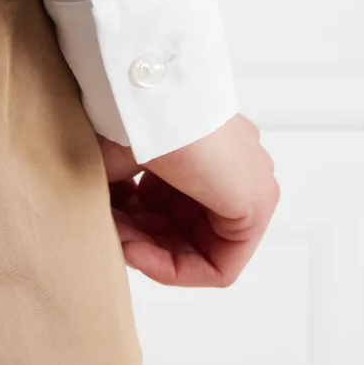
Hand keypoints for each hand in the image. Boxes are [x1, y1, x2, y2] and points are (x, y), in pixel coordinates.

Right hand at [98, 115, 279, 286]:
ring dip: (148, 251)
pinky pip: (220, 265)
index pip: (170, 207)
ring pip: (195, 247)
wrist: (146, 95)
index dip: (133, 224)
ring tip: (118, 239)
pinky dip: (174, 268)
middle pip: (184, 229)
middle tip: (108, 232)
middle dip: (139, 238)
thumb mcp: (115, 163)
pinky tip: (136, 252)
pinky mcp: (258, 204)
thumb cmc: (127, 116)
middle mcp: (233, 166)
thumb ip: (120, 197)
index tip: (105, 221)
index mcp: (205, 149)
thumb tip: (109, 226)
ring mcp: (250, 183)